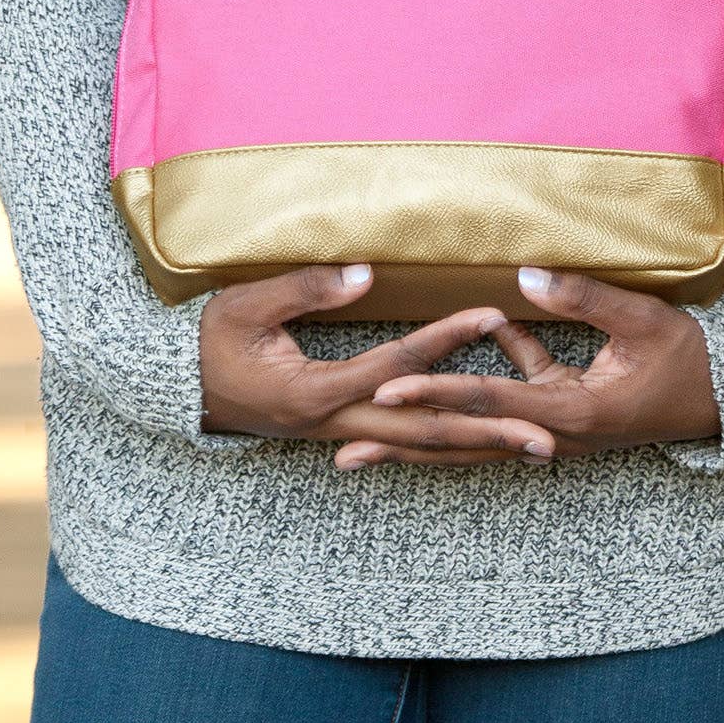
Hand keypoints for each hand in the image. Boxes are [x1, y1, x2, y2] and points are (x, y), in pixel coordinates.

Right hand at [199, 265, 558, 464]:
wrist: (177, 390)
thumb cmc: (208, 343)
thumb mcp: (245, 306)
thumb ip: (306, 288)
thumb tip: (365, 273)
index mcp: (313, 392)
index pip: (395, 365)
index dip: (445, 338)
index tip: (492, 316)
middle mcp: (335, 423)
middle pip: (425, 430)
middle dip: (487, 431)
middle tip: (546, 433)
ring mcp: (341, 434)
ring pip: (421, 447)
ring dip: (479, 448)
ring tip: (534, 449)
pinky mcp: (343, 433)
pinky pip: (405, 445)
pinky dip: (448, 446)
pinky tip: (482, 444)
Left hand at [335, 266, 719, 469]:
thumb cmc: (692, 359)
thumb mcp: (645, 321)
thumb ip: (585, 298)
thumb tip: (525, 274)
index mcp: (571, 415)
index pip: (487, 403)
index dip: (435, 394)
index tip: (386, 391)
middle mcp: (554, 435)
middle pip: (466, 442)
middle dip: (405, 444)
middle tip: (342, 450)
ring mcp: (556, 432)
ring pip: (477, 434)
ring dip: (424, 431)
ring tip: (369, 433)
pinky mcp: (562, 416)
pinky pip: (509, 403)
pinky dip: (481, 383)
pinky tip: (461, 345)